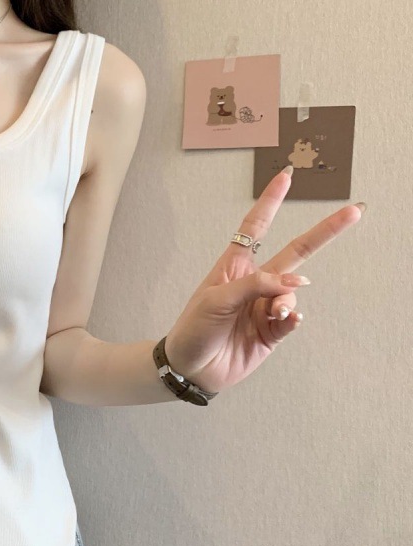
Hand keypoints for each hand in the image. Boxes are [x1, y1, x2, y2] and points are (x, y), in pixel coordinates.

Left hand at [163, 167, 363, 393]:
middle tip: (354, 213)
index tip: (286, 177)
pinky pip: (292, 318)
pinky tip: (286, 320)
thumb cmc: (194, 329)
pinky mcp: (272, 332)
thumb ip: (256, 285)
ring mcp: (265, 306)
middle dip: (325, 233)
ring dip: (286, 299)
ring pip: (293, 292)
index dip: (271, 202)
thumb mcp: (216, 299)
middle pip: (296, 252)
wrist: (191, 368)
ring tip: (273, 314)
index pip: (255, 227)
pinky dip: (292, 318)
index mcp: (234, 266)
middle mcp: (254, 283)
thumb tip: (298, 282)